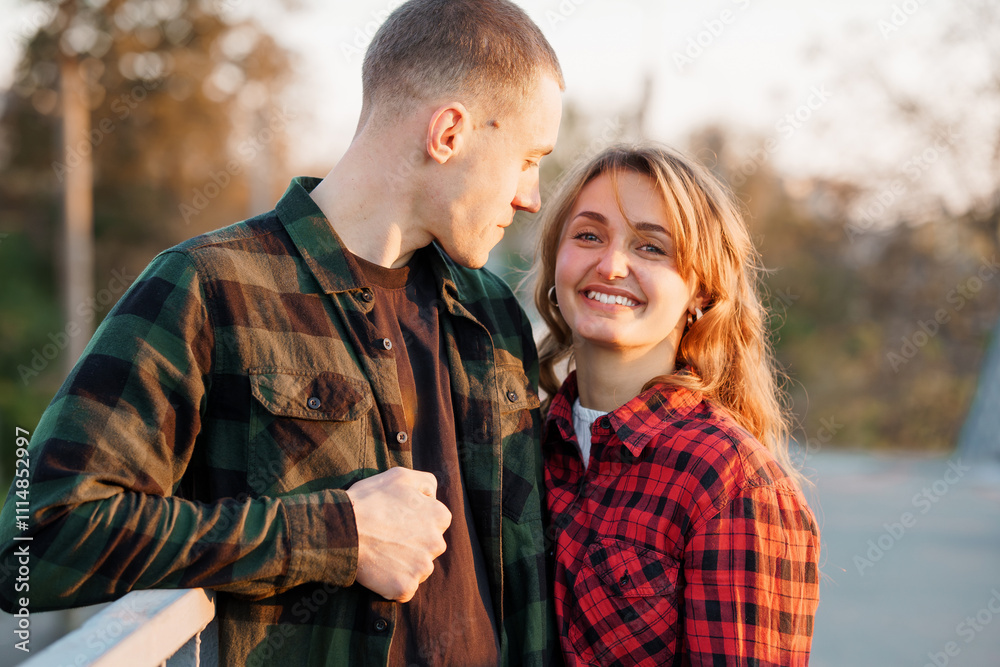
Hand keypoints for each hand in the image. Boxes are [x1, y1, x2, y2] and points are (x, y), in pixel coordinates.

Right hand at [345, 467, 451, 601]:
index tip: (397, 521)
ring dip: (404, 565)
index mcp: (439, 516)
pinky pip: (404, 589)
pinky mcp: (405, 587)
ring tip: (381, 554)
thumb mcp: (401, 476)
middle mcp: (437, 543)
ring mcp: (422, 567)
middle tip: (387, 538)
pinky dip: (392, 584)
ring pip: (418, 569)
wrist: (341, 529)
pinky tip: (378, 571)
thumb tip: (433, 496)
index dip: (416, 521)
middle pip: (429, 548)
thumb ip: (425, 482)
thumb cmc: (368, 500)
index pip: (437, 522)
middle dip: (413, 545)